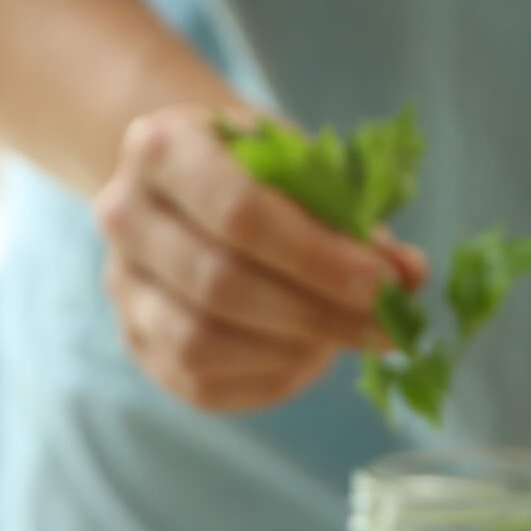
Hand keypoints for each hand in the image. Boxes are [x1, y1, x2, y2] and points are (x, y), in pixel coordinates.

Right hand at [92, 103, 423, 411]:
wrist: (186, 186)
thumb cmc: (257, 172)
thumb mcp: (304, 168)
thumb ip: (353, 219)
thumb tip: (408, 276)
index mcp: (162, 148)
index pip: (241, 213)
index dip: (318, 258)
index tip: (384, 285)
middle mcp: (124, 215)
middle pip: (220, 284)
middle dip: (316, 314)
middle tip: (387, 329)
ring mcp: (121, 284)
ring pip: (201, 343)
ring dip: (290, 353)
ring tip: (344, 341)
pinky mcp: (135, 339)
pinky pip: (199, 382)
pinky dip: (267, 380)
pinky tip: (309, 359)